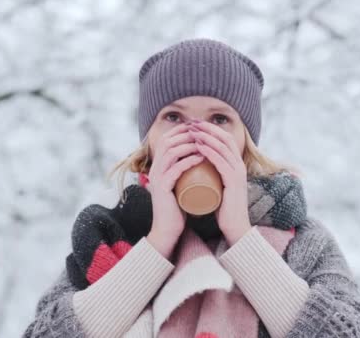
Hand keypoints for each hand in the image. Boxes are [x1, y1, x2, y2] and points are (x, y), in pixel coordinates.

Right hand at [146, 123, 204, 257]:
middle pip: (168, 142)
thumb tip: (199, 159)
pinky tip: (200, 157)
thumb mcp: (179, 185)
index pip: (166, 140)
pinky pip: (174, 169)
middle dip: (186, 134)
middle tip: (203, 133)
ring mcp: (157, 178)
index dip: (181, 130)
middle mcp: (154, 169)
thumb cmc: (177, 207)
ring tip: (205, 144)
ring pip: (170, 152)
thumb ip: (183, 173)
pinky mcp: (162, 188)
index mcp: (158, 166)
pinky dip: (188, 161)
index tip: (198, 128)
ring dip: (188, 144)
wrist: (168, 230)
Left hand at [188, 121, 251, 245]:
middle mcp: (240, 165)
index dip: (210, 129)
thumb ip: (212, 176)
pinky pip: (221, 162)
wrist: (234, 227)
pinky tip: (199, 146)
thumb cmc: (223, 209)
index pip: (225, 140)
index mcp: (236, 165)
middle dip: (207, 129)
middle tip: (191, 123)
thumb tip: (196, 167)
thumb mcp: (217, 186)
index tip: (194, 125)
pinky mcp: (234, 182)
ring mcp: (238, 173)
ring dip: (206, 137)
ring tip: (191, 131)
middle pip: (224, 139)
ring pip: (223, 148)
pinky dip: (210, 152)